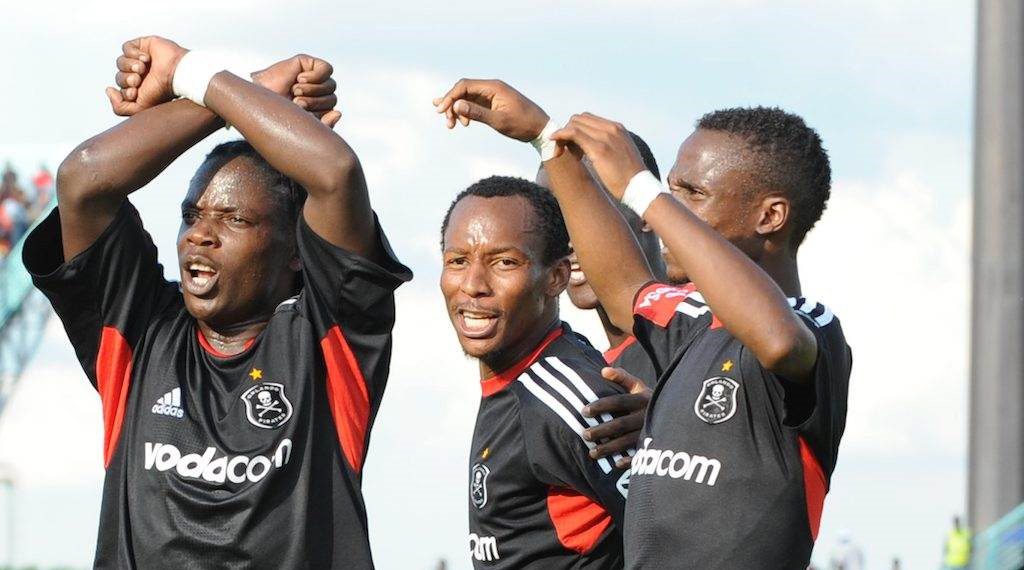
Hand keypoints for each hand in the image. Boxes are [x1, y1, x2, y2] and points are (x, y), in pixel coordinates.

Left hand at [107, 36, 187, 115]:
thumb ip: (119, 107)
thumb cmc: (163, 91)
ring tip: (143, 67)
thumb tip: (108, 90)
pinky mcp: (142, 45)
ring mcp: (140, 60)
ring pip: (120, 62)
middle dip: (127, 78)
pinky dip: (133, 53)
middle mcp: (139, 75)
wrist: (177, 74)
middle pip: (119, 76)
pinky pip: (126, 48)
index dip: (125, 90)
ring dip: (130, 65)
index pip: (121, 89)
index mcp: (139, 89)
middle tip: (138, 79)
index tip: (135, 92)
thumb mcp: (140, 108)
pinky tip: (146, 58)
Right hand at [252, 55, 340, 127]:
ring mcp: (313, 78)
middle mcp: (316, 93)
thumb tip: (339, 112)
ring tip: (296, 91)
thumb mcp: (303, 125)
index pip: (332, 111)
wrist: (257, 100)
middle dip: (316, 103)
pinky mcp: (308, 63)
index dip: (320, 114)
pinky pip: (326, 69)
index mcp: (317, 108)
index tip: (302, 114)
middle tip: (297, 102)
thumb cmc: (276, 115)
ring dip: (313, 90)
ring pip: (331, 85)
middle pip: (332, 98)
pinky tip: (300, 79)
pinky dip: (316, 76)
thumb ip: (322, 124)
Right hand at [432, 79, 548, 141]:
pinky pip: (474, 104)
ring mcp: (491, 95)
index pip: (464, 86)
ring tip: (451, 125)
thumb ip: (477, 113)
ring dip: (457, 110)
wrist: (540, 129)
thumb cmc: (523, 124)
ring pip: (467, 98)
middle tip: (448, 123)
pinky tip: (457, 119)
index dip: (450, 97)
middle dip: (452, 105)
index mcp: (493, 87)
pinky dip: (465, 111)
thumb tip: (456, 105)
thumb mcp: (499, 121)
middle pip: (463, 90)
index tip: (441, 111)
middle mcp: (491, 87)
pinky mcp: (492, 103)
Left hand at [551, 113, 647, 198]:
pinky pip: (574, 133)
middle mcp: (612, 128)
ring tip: (561, 152)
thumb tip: (596, 152)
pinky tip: (554, 144)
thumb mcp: (622, 155)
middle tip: (565, 149)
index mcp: (618, 128)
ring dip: (563, 135)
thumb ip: (610, 147)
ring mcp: (606, 137)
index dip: (576, 129)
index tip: (572, 145)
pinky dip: (561, 135)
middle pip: (579, 119)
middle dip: (568, 130)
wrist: (640, 188)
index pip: (589, 119)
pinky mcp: (599, 149)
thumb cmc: (630, 178)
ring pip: (574, 124)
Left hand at [581, 366, 652, 467]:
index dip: (601, 406)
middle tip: (585, 434)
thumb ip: (622, 377)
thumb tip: (603, 371)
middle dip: (602, 430)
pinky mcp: (654, 445)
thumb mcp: (638, 386)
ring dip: (610, 448)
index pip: (619, 401)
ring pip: (628, 441)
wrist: (675, 414)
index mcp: (642, 399)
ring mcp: (651, 431)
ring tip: (592, 453)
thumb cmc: (647, 399)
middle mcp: (646, 415)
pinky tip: (616, 464)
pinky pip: (642, 454)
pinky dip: (630, 460)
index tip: (584, 412)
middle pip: (621, 424)